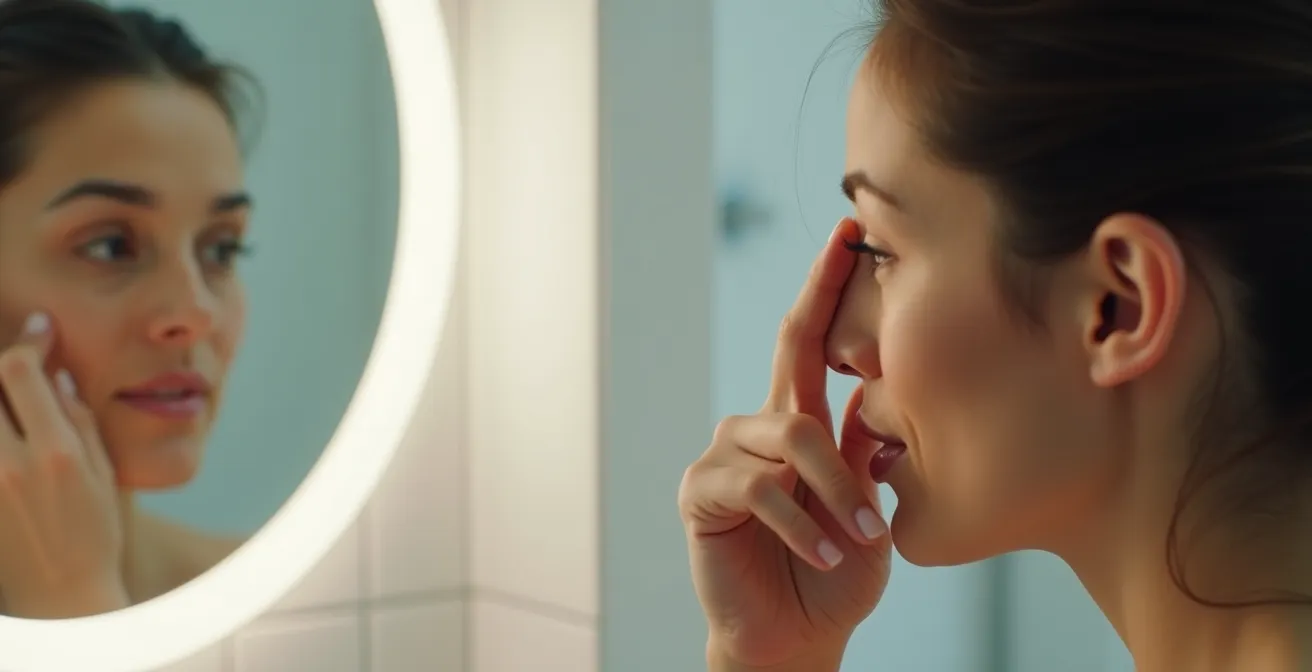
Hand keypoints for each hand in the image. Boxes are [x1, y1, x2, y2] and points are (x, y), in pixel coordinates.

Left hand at [0, 312, 125, 617]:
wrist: (63, 595)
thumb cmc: (94, 533)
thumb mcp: (104, 474)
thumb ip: (80, 421)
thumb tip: (57, 373)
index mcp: (55, 453)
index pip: (20, 371)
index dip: (28, 340)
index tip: (39, 328)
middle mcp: (10, 465)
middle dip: (1, 360)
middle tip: (15, 357)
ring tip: (7, 388)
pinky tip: (4, 421)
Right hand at [678, 218, 892, 669]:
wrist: (795, 636)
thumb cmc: (835, 570)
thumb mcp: (865, 505)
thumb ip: (863, 448)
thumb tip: (882, 383)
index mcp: (799, 422)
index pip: (812, 341)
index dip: (828, 288)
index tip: (851, 233)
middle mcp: (759, 426)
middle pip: (793, 358)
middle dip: (825, 320)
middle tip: (856, 328)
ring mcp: (726, 454)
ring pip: (790, 436)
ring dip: (833, 492)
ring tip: (857, 540)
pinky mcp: (701, 491)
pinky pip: (757, 485)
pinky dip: (799, 522)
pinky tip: (822, 555)